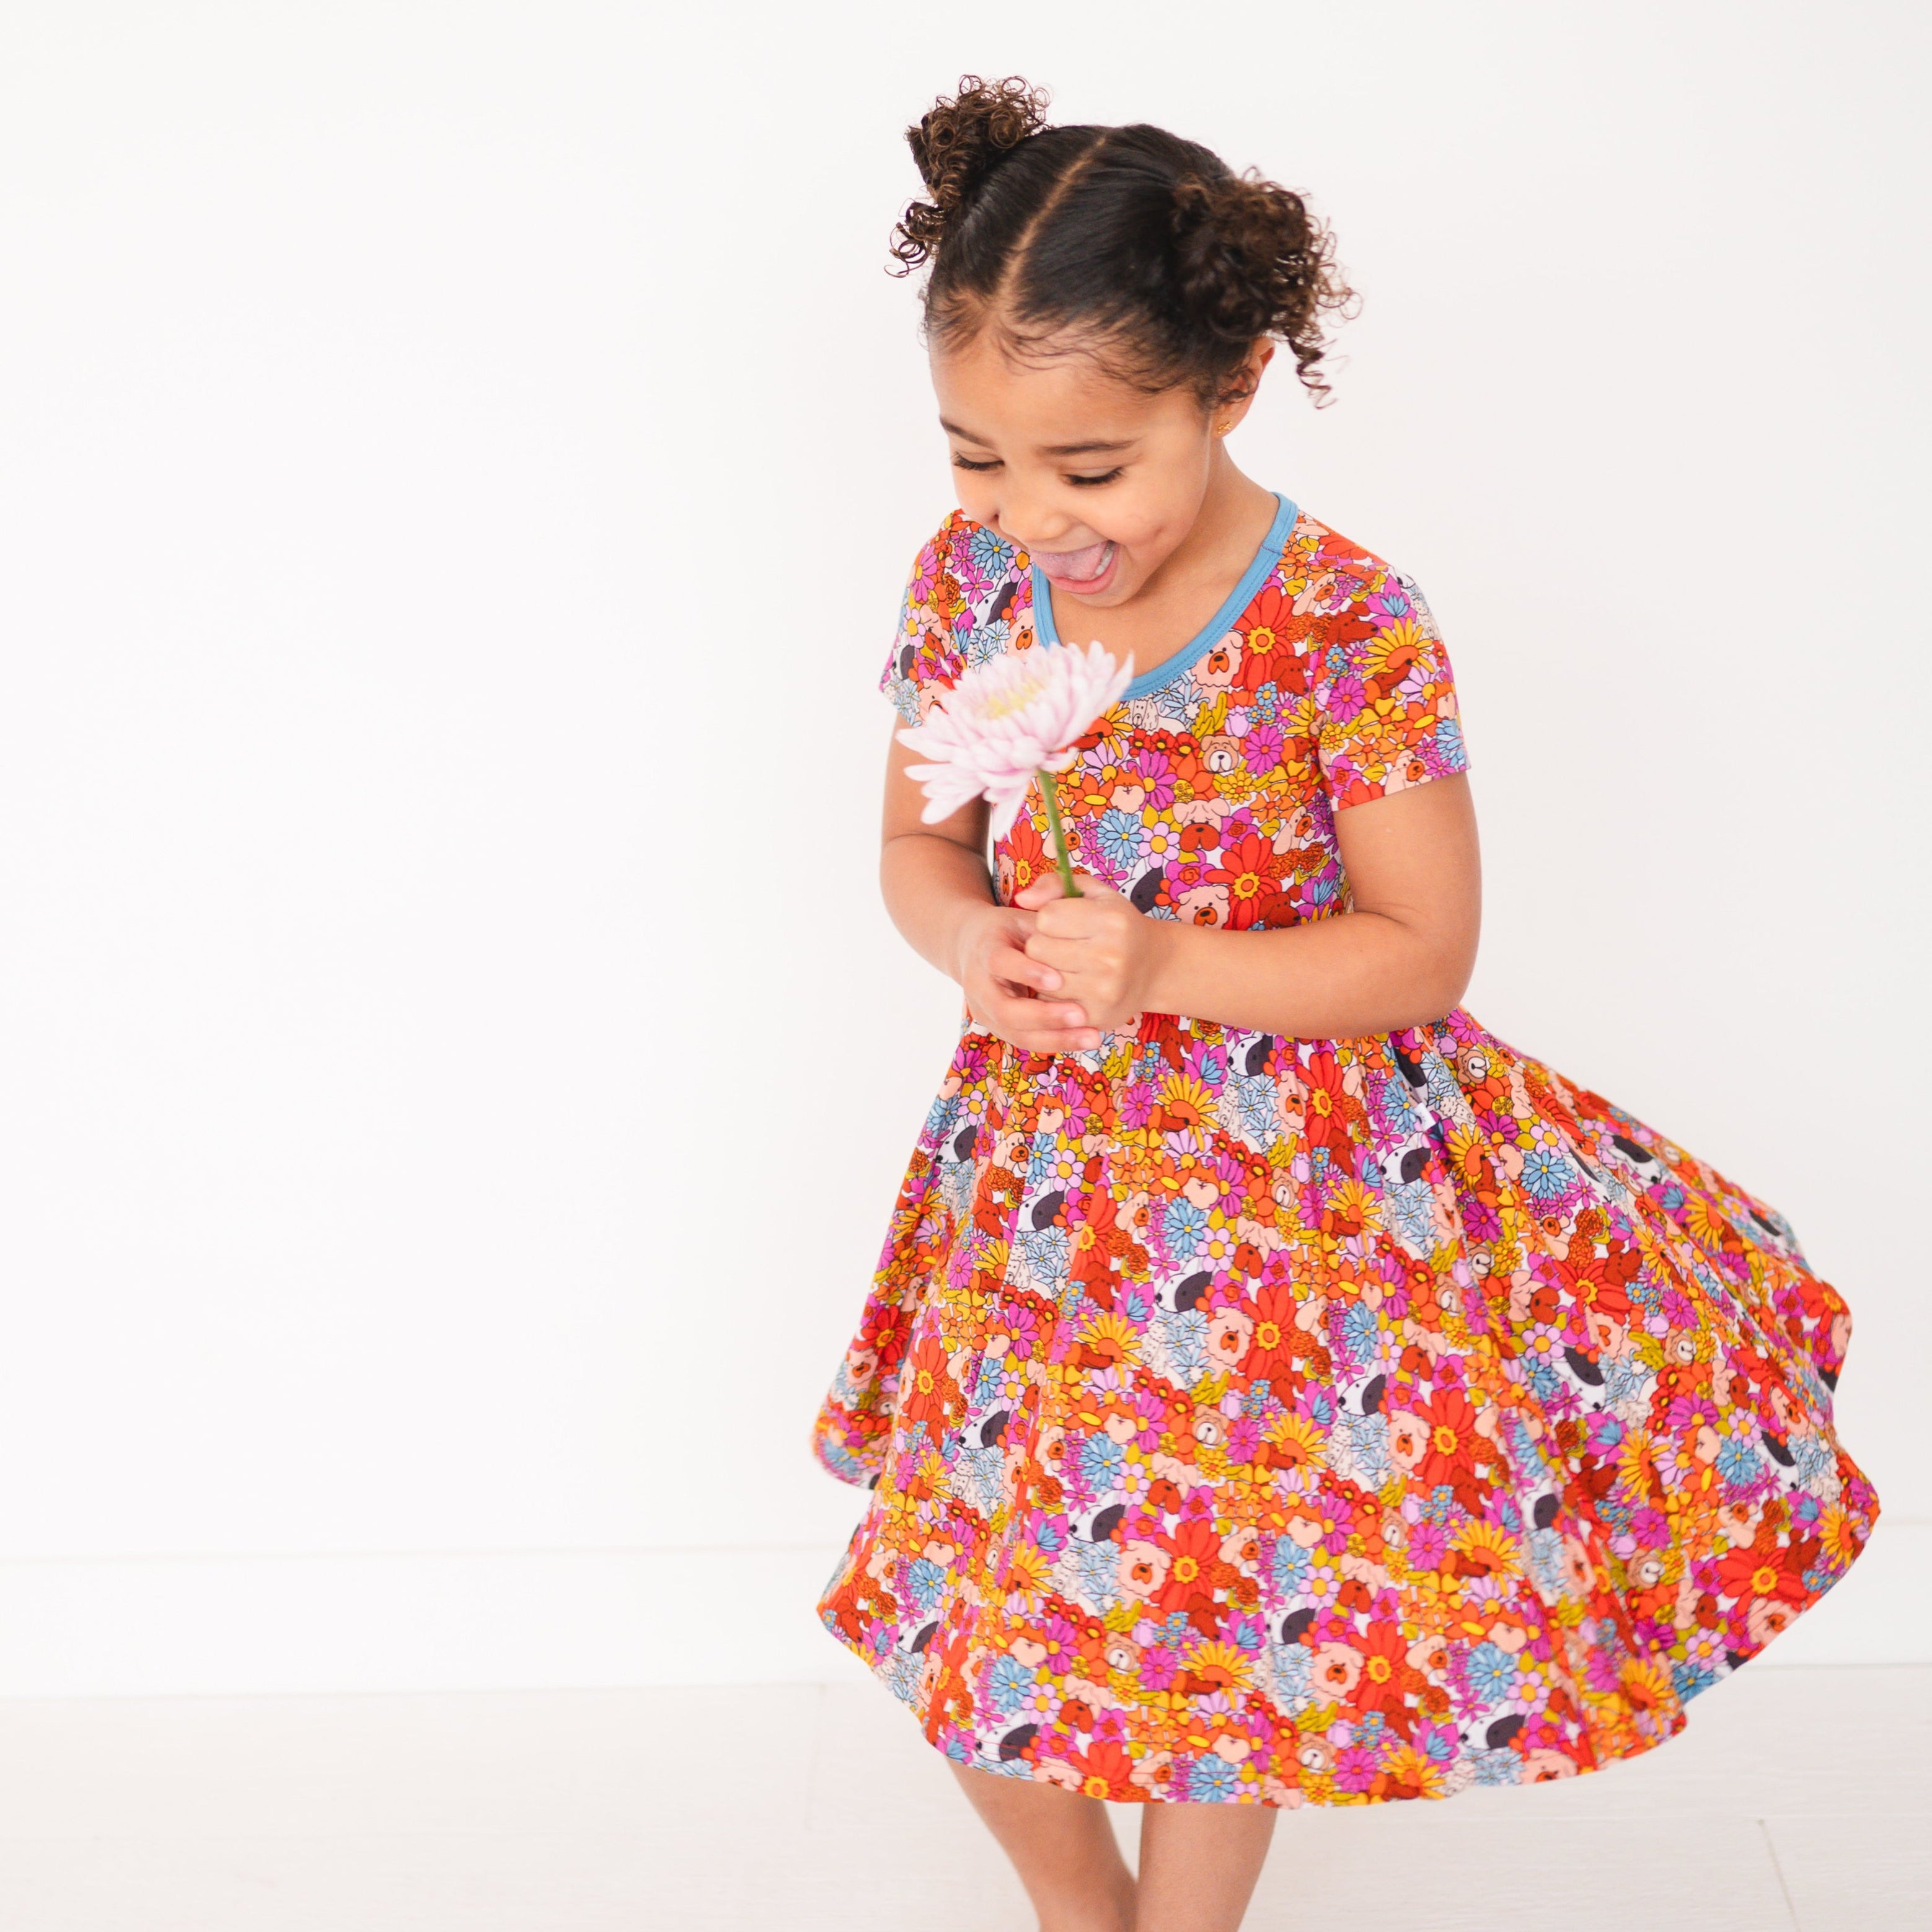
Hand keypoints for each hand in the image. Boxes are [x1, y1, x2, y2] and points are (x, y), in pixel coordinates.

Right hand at [954, 901, 1103, 1053]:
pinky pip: (1025, 1041)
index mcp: (984, 948)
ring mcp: (983, 1009)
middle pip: (1004, 1010)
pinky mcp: (996, 1026)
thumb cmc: (1008, 929)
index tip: (1059, 979)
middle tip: (1081, 1014)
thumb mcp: (1023, 918)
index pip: (999, 962)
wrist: (972, 946)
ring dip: (1055, 1038)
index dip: (1027, 972)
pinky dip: (1055, 1042)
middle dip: (1044, 1016)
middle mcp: (978, 983)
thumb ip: (1046, 926)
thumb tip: (1074, 931)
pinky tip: (1084, 1040)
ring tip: (1091, 1036)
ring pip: (1015, 1032)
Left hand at [1014, 871, 1167, 1036]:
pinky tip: (1072, 985)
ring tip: (1067, 964)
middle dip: (1043, 945)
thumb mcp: (1094, 893)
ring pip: (1041, 978)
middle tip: (1062, 945)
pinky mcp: (1096, 1015)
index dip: (1048, 918)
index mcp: (1111, 920)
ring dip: (1046, 971)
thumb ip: (1055, 884)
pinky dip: (1054, 994)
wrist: (1155, 968)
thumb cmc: (1117, 925)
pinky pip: (1050, 1003)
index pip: (1047, 917)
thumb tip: (1022, 899)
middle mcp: (1110, 956)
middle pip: (1038, 949)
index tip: (1063, 922)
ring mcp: (1104, 990)